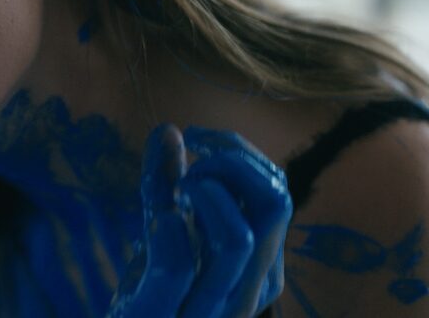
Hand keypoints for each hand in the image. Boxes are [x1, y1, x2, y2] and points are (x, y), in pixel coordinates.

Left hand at [106, 124, 292, 317]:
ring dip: (205, 191)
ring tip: (177, 190)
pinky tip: (158, 218)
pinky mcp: (163, 316)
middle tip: (190, 159)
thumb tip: (167, 129)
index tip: (199, 138)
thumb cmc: (153, 289)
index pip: (275, 191)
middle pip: (273, 204)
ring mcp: (213, 310)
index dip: (240, 152)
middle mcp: (249, 289)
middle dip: (231, 160)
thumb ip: (163, 181)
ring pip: (239, 238)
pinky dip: (167, 230)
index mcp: (259, 266)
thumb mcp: (160, 227)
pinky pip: (179, 268)